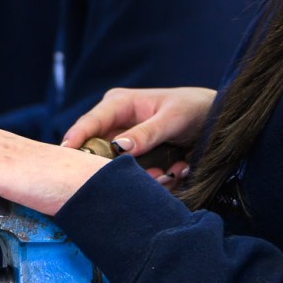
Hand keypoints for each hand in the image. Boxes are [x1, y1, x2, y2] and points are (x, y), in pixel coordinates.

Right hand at [59, 87, 216, 178]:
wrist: (215, 118)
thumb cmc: (193, 108)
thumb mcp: (172, 118)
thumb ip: (147, 133)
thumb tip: (119, 148)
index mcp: (118, 104)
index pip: (89, 123)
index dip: (75, 140)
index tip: (66, 159)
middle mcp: (116, 124)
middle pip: (101, 153)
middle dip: (121, 168)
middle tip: (152, 175)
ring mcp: (126, 143)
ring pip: (120, 169)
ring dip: (146, 176)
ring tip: (172, 171)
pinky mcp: (139, 160)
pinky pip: (137, 176)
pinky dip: (158, 178)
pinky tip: (178, 169)